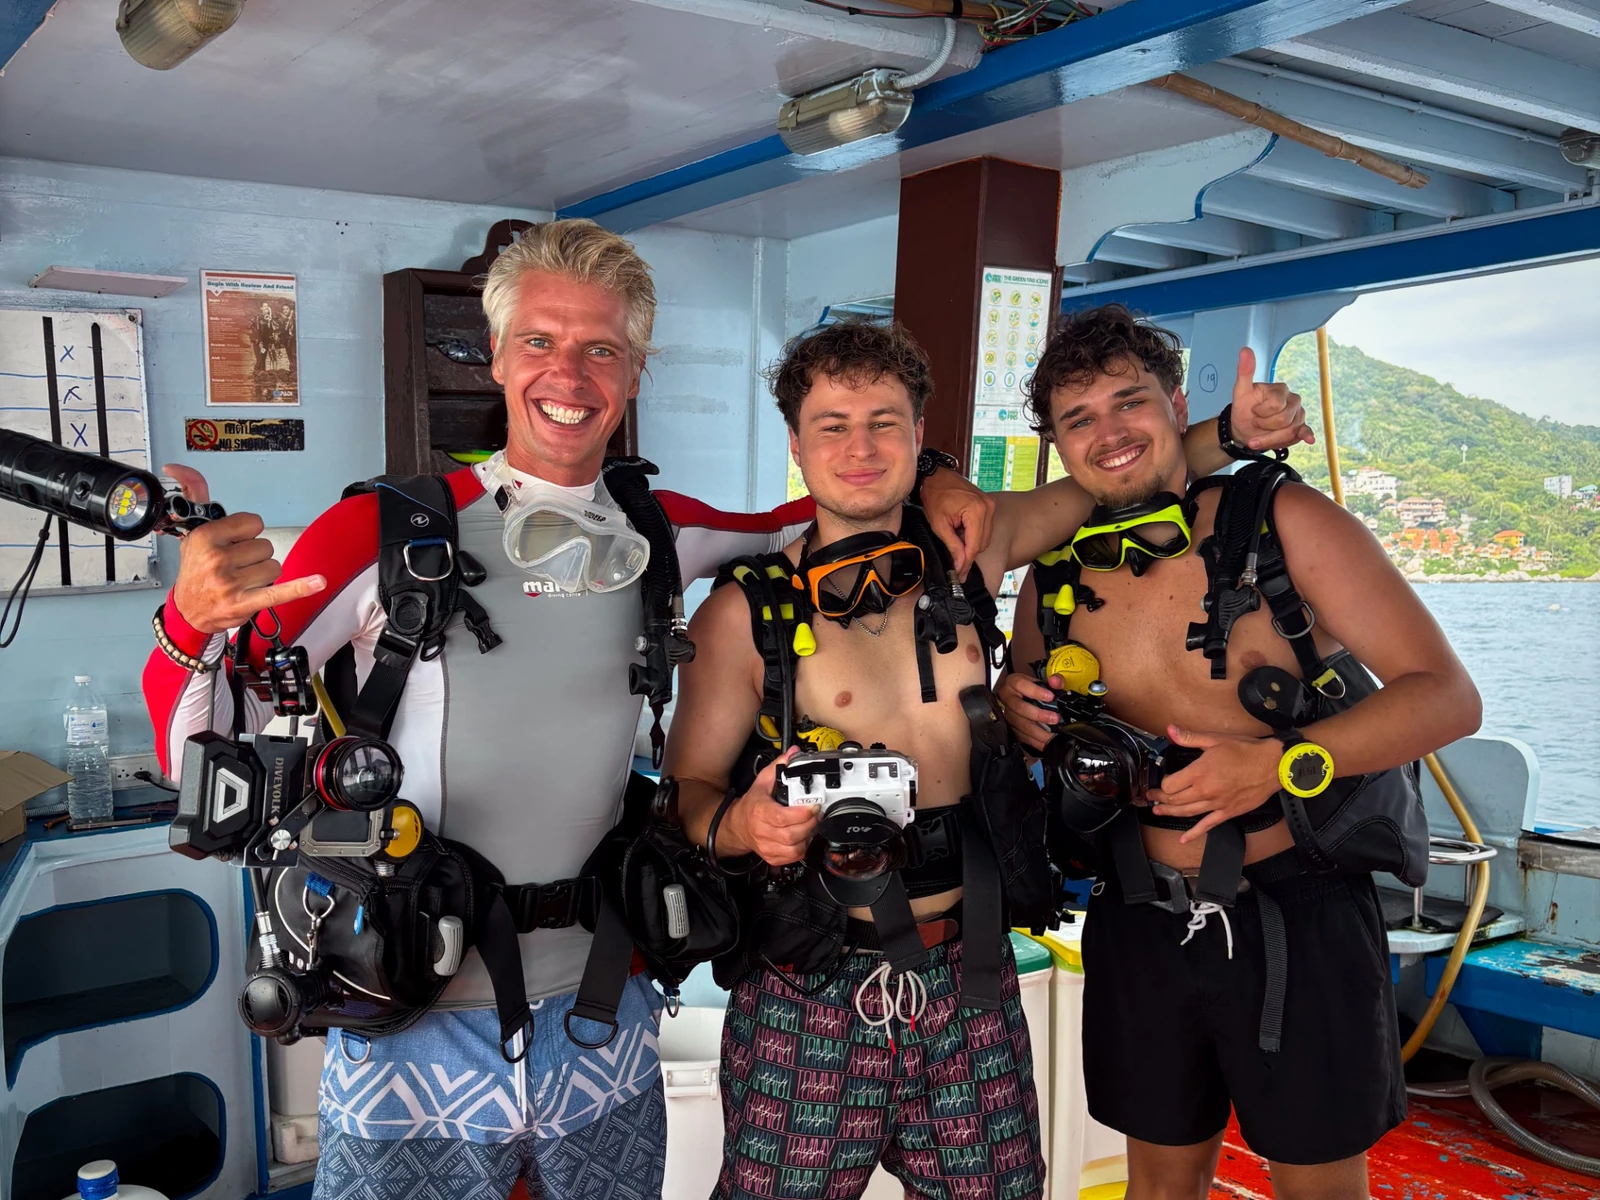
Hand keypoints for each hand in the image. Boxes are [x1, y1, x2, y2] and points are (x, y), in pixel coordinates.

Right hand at [164, 463, 324, 634]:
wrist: (189, 610)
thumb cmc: (195, 570)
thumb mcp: (193, 530)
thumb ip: (196, 495)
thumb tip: (179, 466)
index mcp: (206, 537)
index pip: (253, 522)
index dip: (247, 533)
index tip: (234, 542)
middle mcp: (217, 558)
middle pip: (266, 546)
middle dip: (255, 556)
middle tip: (234, 566)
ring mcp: (231, 582)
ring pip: (274, 567)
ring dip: (263, 575)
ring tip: (242, 581)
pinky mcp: (244, 602)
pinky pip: (279, 592)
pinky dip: (300, 588)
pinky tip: (318, 582)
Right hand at [723, 747, 817, 866]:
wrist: (738, 826)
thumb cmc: (752, 806)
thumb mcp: (762, 782)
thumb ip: (779, 767)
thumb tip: (792, 754)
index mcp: (760, 812)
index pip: (782, 817)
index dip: (801, 813)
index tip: (813, 806)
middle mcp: (762, 832)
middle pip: (792, 835)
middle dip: (810, 824)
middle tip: (816, 814)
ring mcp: (767, 847)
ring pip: (795, 848)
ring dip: (808, 837)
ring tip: (810, 824)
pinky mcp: (772, 857)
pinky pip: (793, 857)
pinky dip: (802, 848)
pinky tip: (803, 836)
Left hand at [917, 466, 994, 575]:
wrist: (936, 476)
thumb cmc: (935, 496)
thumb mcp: (939, 524)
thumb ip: (952, 545)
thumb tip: (959, 564)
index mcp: (976, 511)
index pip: (974, 546)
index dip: (966, 562)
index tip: (960, 574)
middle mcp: (988, 507)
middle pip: (982, 543)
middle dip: (968, 553)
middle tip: (954, 558)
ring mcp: (990, 505)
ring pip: (985, 537)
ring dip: (971, 543)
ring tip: (955, 537)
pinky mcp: (988, 505)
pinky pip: (985, 528)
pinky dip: (974, 534)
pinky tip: (961, 530)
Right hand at [996, 671, 1061, 753]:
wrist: (1022, 698)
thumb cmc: (1031, 689)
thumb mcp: (1043, 681)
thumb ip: (1053, 680)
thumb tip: (1056, 681)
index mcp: (1013, 683)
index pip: (1020, 684)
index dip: (1035, 691)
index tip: (1050, 696)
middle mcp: (1007, 698)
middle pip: (1019, 707)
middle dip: (1039, 715)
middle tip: (1054, 718)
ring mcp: (1007, 714)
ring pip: (1020, 724)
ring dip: (1038, 731)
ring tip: (1052, 734)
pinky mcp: (1010, 727)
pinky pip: (1021, 736)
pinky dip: (1035, 741)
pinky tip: (1045, 742)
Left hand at [1147, 725, 1281, 842]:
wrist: (1273, 765)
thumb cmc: (1246, 751)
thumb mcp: (1215, 740)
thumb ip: (1190, 738)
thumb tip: (1170, 730)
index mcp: (1200, 772)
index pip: (1170, 784)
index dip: (1163, 783)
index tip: (1162, 780)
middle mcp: (1205, 790)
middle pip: (1175, 800)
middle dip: (1160, 799)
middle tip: (1151, 797)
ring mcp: (1216, 804)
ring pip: (1187, 813)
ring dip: (1170, 813)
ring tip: (1158, 811)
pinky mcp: (1228, 812)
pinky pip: (1207, 825)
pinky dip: (1194, 834)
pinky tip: (1184, 839)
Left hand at [1228, 348, 1314, 451]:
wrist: (1244, 428)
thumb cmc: (1244, 408)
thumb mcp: (1240, 391)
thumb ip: (1245, 371)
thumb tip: (1245, 350)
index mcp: (1281, 390)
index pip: (1275, 404)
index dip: (1260, 413)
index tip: (1252, 412)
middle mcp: (1293, 400)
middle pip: (1284, 419)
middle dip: (1265, 428)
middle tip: (1255, 424)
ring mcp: (1298, 414)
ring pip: (1290, 431)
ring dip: (1271, 438)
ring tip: (1260, 436)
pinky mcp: (1300, 428)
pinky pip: (1304, 431)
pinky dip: (1307, 435)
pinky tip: (1309, 439)